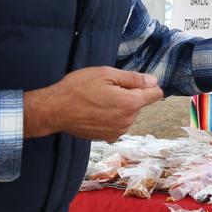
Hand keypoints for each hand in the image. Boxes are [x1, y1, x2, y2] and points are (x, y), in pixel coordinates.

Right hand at [24, 67, 163, 141]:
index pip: (156, 94)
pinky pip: (118, 123)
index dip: (147, 84)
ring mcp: (118, 131)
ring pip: (129, 113)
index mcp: (130, 103)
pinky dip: (111, 117)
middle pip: (140, 103)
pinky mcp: (108, 137)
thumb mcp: (106, 74)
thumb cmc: (77, 88)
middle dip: (129, 95)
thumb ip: (133, 79)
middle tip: (107, 89)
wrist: (55, 110)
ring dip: (120, 106)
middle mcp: (128, 121)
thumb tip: (153, 81)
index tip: (132, 81)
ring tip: (99, 100)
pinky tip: (96, 111)